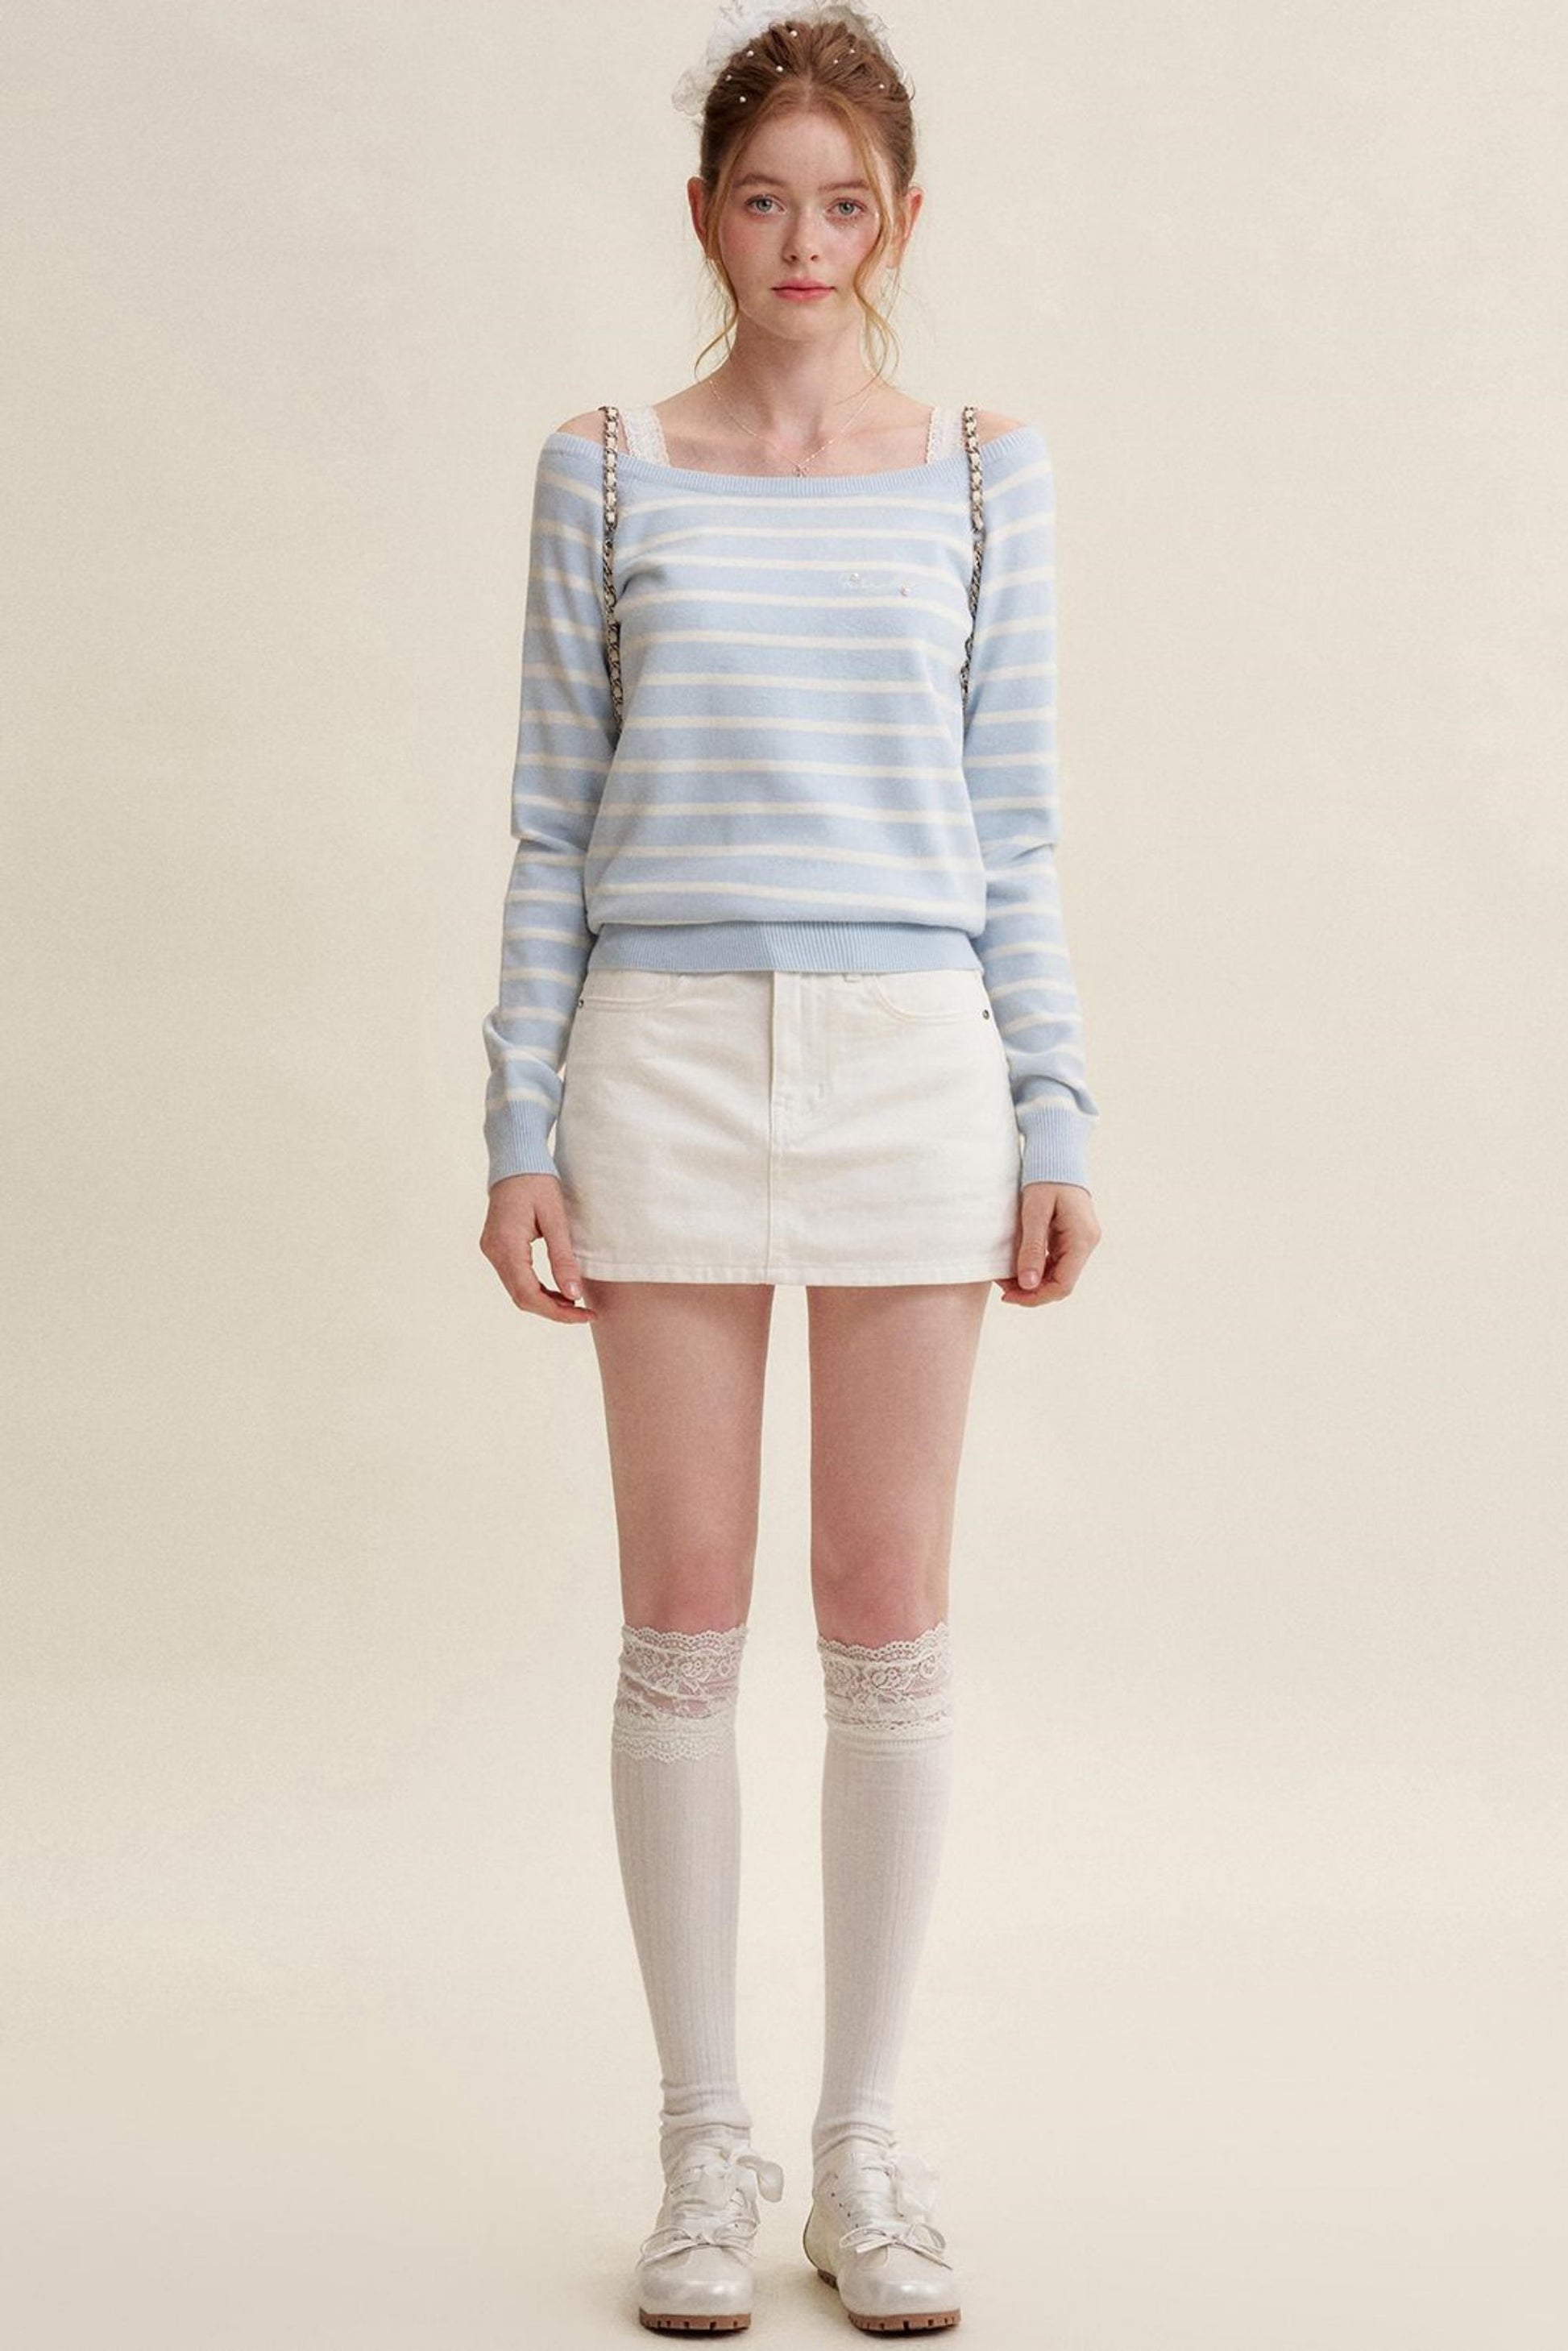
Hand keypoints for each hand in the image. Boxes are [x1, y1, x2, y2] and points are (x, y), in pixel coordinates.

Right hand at [479, 1173, 597, 1322]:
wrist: (516, 1160)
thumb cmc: (538, 1182)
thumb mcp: (556, 1219)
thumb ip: (563, 1258)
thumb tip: (573, 1295)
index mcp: (506, 1245)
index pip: (528, 1294)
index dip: (557, 1311)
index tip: (584, 1314)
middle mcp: (493, 1252)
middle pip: (521, 1297)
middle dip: (553, 1310)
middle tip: (584, 1312)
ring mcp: (492, 1251)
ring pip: (517, 1290)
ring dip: (545, 1301)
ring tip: (575, 1302)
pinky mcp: (496, 1247)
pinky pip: (515, 1278)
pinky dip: (536, 1288)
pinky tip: (557, 1289)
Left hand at [995, 1181, 1099, 1306]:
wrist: (1056, 1153)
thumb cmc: (1045, 1177)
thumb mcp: (1034, 1212)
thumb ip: (1032, 1249)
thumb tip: (1028, 1285)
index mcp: (1081, 1239)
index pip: (1063, 1284)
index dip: (1035, 1297)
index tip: (1008, 1295)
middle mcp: (1086, 1243)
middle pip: (1061, 1283)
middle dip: (1031, 1291)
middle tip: (1002, 1288)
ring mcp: (1081, 1240)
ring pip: (1058, 1274)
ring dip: (1033, 1281)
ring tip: (1005, 1277)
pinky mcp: (1072, 1236)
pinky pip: (1056, 1261)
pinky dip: (1037, 1267)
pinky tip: (1017, 1265)